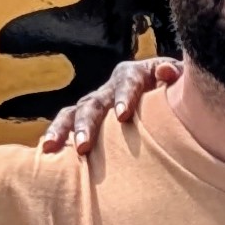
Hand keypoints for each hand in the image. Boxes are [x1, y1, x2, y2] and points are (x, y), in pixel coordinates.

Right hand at [38, 45, 182, 164]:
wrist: (164, 99)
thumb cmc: (174, 92)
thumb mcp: (179, 80)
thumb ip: (176, 74)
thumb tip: (167, 72)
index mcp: (133, 75)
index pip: (127, 82)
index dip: (124, 96)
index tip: (123, 115)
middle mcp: (108, 88)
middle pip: (94, 102)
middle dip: (87, 124)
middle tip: (84, 145)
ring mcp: (95, 104)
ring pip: (73, 113)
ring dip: (63, 130)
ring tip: (51, 147)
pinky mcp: (86, 119)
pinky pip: (66, 126)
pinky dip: (55, 136)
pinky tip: (44, 152)